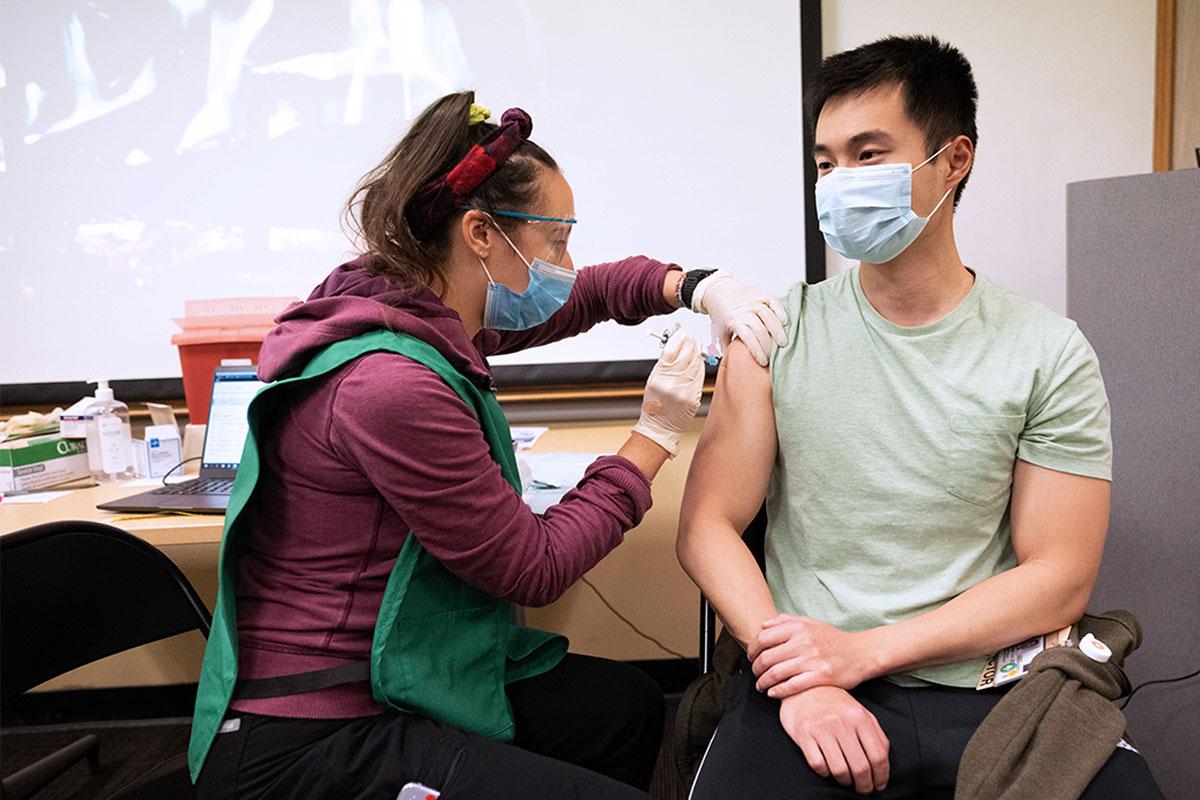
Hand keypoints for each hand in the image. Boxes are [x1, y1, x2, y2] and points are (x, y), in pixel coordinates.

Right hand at [632, 330, 704, 456]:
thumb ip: (664, 364)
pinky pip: (700, 376)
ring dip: (696, 352)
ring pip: (696, 363)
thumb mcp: (653, 380)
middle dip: (689, 343)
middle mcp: (672, 383)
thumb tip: (675, 346)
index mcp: (659, 377)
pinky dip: (699, 366)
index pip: (671, 350)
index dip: (678, 338)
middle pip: (686, 354)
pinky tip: (697, 362)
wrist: (660, 427)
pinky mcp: (695, 396)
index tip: (681, 332)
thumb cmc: (654, 405)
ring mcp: (685, 390)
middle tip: (689, 338)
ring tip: (693, 348)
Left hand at [690, 272, 787, 366]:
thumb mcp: (721, 331)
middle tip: (776, 354)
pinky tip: (785, 322)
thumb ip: (728, 347)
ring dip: (777, 330)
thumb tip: (733, 365)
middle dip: (769, 344)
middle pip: (759, 328)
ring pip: (768, 315)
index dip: (757, 351)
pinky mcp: (761, 293)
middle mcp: (743, 310)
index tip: (764, 362)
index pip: (748, 338)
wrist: (720, 291)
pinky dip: (780, 311)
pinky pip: (773, 301)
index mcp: (733, 320)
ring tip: (783, 342)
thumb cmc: (723, 314)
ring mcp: (753, 301)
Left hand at [748, 614, 877, 697]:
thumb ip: (786, 621)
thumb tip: (763, 625)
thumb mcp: (810, 624)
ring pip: (776, 673)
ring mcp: (813, 659)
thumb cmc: (833, 640)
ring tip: (760, 686)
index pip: (764, 638)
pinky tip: (773, 693)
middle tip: (755, 673)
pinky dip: (778, 691)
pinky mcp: (821, 676)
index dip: (752, 649)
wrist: (861, 653)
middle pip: (767, 657)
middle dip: (756, 668)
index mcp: (799, 627)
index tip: (750, 657)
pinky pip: (792, 686)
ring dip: (763, 682)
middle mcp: (804, 641)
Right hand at [779, 686, 889, 794]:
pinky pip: (818, 765)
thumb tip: (883, 765)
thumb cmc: (834, 704)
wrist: (804, 689)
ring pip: (840, 770)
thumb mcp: (859, 713)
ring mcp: (822, 728)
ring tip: (846, 779)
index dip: (881, 776)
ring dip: (845, 781)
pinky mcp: (804, 734)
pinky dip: (825, 773)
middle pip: (860, 767)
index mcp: (860, 717)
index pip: (878, 756)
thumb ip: (875, 734)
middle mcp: (842, 722)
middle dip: (864, 785)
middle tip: (863, 789)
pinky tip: (827, 769)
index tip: (879, 785)